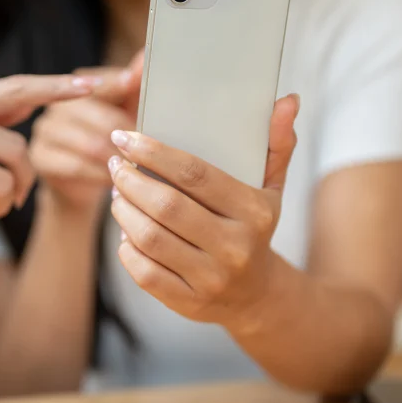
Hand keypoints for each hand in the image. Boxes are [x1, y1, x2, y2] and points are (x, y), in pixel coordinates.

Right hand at [31, 55, 142, 214]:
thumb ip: (132, 87)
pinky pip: (75, 166)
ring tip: (134, 168)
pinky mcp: (40, 158)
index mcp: (75, 88)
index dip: (120, 85)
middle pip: (97, 116)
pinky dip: (100, 175)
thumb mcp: (124, 113)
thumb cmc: (107, 144)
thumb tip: (144, 56)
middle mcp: (55, 106)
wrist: (80, 186)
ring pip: (88, 143)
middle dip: (125, 135)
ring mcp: (44, 132)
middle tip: (147, 150)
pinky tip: (114, 182)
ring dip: (115, 158)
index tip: (134, 87)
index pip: (99, 83)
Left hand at [108, 94, 299, 328]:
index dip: (154, 153)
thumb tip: (286, 100)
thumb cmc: (254, 228)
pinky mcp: (188, 301)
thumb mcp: (271, 187)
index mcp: (254, 212)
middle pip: (166, 205)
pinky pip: (144, 272)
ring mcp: (211, 278)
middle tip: (115, 164)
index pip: (195, 174)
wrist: (256, 294)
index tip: (125, 138)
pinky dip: (126, 248)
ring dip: (124, 210)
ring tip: (118, 192)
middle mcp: (235, 247)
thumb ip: (276, 144)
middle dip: (131, 180)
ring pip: (150, 238)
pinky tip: (125, 231)